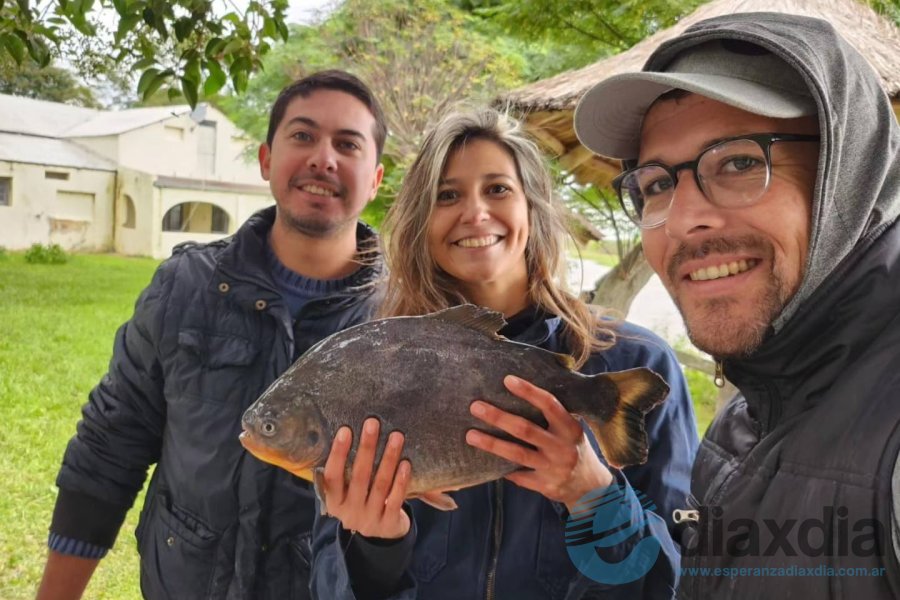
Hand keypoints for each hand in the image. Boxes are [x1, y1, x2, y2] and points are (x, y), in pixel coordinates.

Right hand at [320, 418, 410, 539]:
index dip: (338, 453)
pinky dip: (401, 480)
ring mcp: (370, 520)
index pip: (332, 476)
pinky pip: (396, 499)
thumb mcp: (346, 494)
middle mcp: (349, 513)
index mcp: (334, 502)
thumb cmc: (361, 502)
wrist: (379, 537)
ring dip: (388, 458)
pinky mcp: (389, 524)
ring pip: (380, 484)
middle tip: (373, 423)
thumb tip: (348, 433)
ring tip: (396, 436)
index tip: (345, 430)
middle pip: (359, 476)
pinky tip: (406, 463)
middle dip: (367, 447)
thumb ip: (345, 474)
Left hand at [466, 375, 613, 511]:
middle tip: (475, 407)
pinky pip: (518, 476)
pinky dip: (501, 468)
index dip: (529, 391)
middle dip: (498, 417)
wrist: (590, 487)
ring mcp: (553, 468)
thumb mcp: (571, 430)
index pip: (549, 404)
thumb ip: (552, 416)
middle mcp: (562, 447)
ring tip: (470, 435)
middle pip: (525, 429)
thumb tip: (517, 391)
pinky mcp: (544, 486)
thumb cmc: (573, 447)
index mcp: (569, 428)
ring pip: (517, 454)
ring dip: (491, 444)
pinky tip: (483, 461)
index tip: (507, 380)